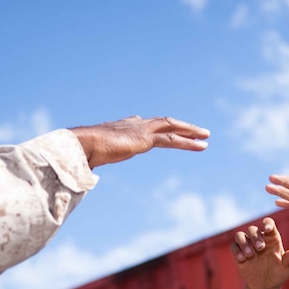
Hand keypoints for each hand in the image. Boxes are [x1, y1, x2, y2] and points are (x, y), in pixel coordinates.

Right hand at [70, 116, 208, 168]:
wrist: (83, 144)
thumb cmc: (82, 152)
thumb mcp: (90, 155)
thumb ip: (93, 158)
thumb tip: (85, 165)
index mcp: (120, 127)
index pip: (140, 123)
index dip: (153, 126)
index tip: (161, 127)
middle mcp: (133, 124)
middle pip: (163, 123)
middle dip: (180, 127)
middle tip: (196, 131)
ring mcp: (141, 129)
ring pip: (172, 128)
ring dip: (190, 132)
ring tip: (206, 137)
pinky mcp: (146, 139)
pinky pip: (173, 139)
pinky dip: (189, 142)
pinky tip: (201, 146)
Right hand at [230, 217, 288, 288]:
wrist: (266, 286)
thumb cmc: (279, 273)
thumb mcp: (287, 267)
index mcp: (272, 237)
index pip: (268, 223)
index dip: (267, 223)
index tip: (267, 228)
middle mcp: (259, 239)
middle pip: (253, 229)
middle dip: (255, 237)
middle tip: (260, 248)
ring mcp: (248, 245)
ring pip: (240, 235)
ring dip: (243, 242)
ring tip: (250, 254)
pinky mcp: (238, 253)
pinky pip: (233, 247)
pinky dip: (236, 250)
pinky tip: (242, 258)